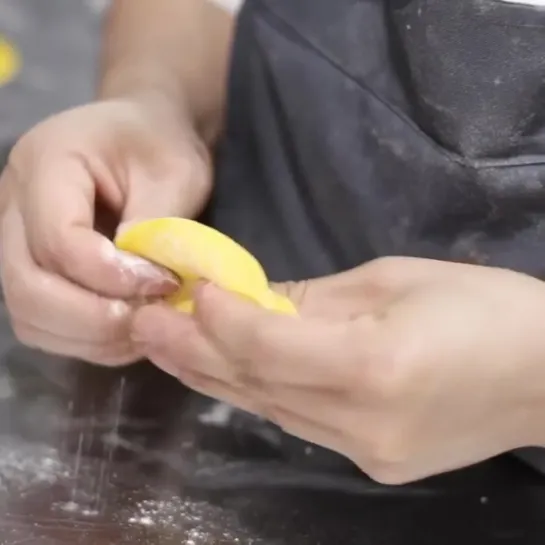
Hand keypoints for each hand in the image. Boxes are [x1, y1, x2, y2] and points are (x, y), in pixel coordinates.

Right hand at [0, 98, 210, 364]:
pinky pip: (42, 321)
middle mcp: (13, 203)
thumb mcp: (176, 173)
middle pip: (26, 284)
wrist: (146, 137)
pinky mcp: (33, 267)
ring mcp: (16, 240)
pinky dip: (83, 339)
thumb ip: (155, 227)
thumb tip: (141, 287)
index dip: (110, 275)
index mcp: (47, 163)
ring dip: (87, 336)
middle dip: (92, 317)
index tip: (164, 283)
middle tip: (150, 318)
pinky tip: (126, 333)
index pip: (59, 238)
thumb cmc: (162, 146)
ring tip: (142, 328)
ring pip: (27, 312)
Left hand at [131, 257, 544, 482]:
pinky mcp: (372, 463)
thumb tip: (252, 299)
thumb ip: (314, 298)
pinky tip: (229, 372)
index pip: (265, 344)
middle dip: (192, 351)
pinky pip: (297, 422)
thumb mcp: (394, 280)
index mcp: (374, 365)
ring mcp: (365, 452)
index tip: (190, 287)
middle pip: (253, 384)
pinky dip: (259, 393)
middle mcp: (361, 421)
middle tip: (144, 322)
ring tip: (168, 346)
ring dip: (215, 375)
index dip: (219, 316)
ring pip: (267, 409)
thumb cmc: (480, 306)